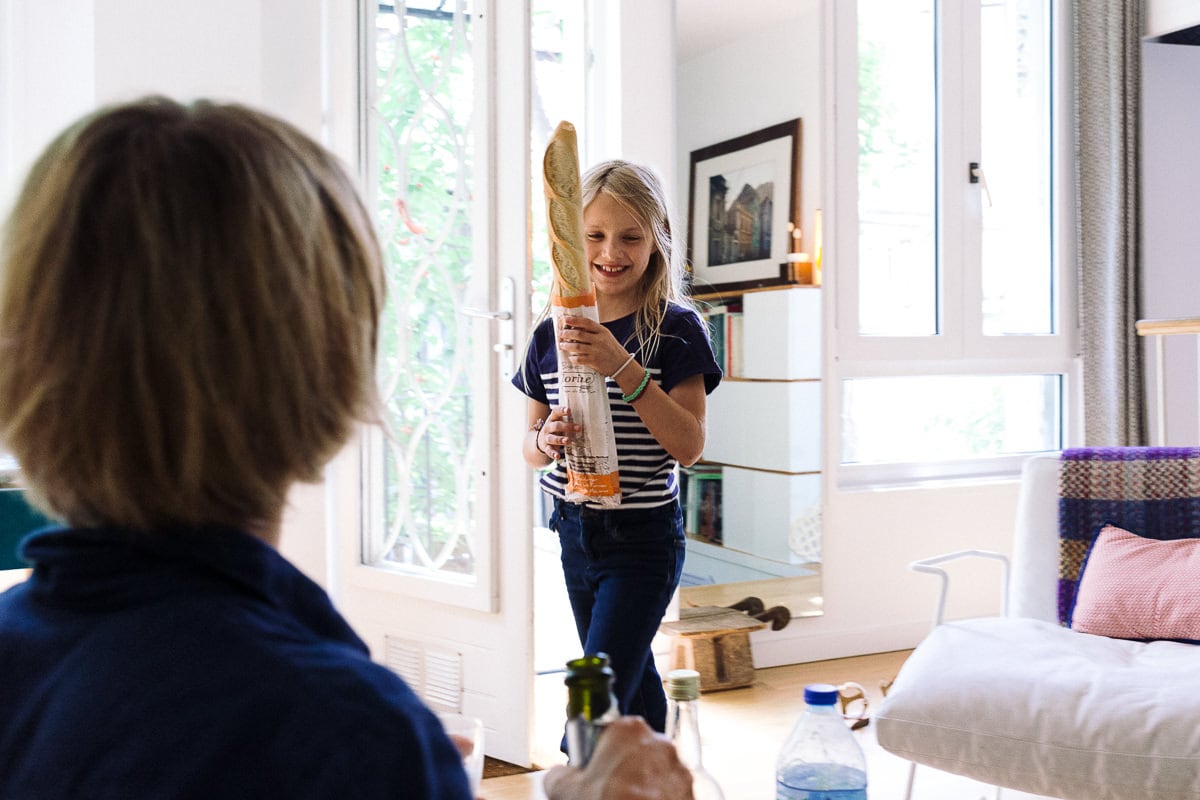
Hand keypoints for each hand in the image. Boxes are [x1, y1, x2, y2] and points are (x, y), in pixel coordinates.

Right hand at [539, 406, 578, 459]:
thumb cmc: (556, 429)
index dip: (562, 410)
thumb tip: (588, 420)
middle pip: (556, 426)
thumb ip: (569, 421)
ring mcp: (546, 438)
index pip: (556, 412)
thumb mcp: (560, 422)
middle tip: (579, 428)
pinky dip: (553, 454)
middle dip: (567, 427)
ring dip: (560, 439)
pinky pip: (549, 450)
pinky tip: (558, 456)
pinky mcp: (546, 447)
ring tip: (568, 441)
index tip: (569, 410)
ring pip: (552, 438)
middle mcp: (548, 427)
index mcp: (552, 419)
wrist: (541, 440)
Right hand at [541, 717, 693, 799]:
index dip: (602, 754)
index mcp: (629, 730)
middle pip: (636, 752)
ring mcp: (678, 768)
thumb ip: (559, 774)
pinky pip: (671, 791)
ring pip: (655, 772)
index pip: (612, 733)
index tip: (595, 771)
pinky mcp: (691, 792)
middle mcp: (659, 742)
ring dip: (643, 786)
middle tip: (610, 791)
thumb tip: (559, 776)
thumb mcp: (564, 789)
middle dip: (624, 770)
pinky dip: (659, 799)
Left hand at [558, 315, 627, 375]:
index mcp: (602, 331)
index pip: (587, 323)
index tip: (566, 320)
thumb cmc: (611, 349)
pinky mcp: (594, 361)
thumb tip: (576, 327)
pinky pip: (579, 359)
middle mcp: (599, 340)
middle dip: (567, 333)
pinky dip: (573, 358)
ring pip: (577, 346)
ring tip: (562, 345)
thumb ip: (594, 331)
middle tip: (561, 334)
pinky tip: (571, 357)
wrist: (621, 364)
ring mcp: (596, 351)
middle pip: (579, 334)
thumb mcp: (606, 336)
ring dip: (567, 345)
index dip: (575, 320)